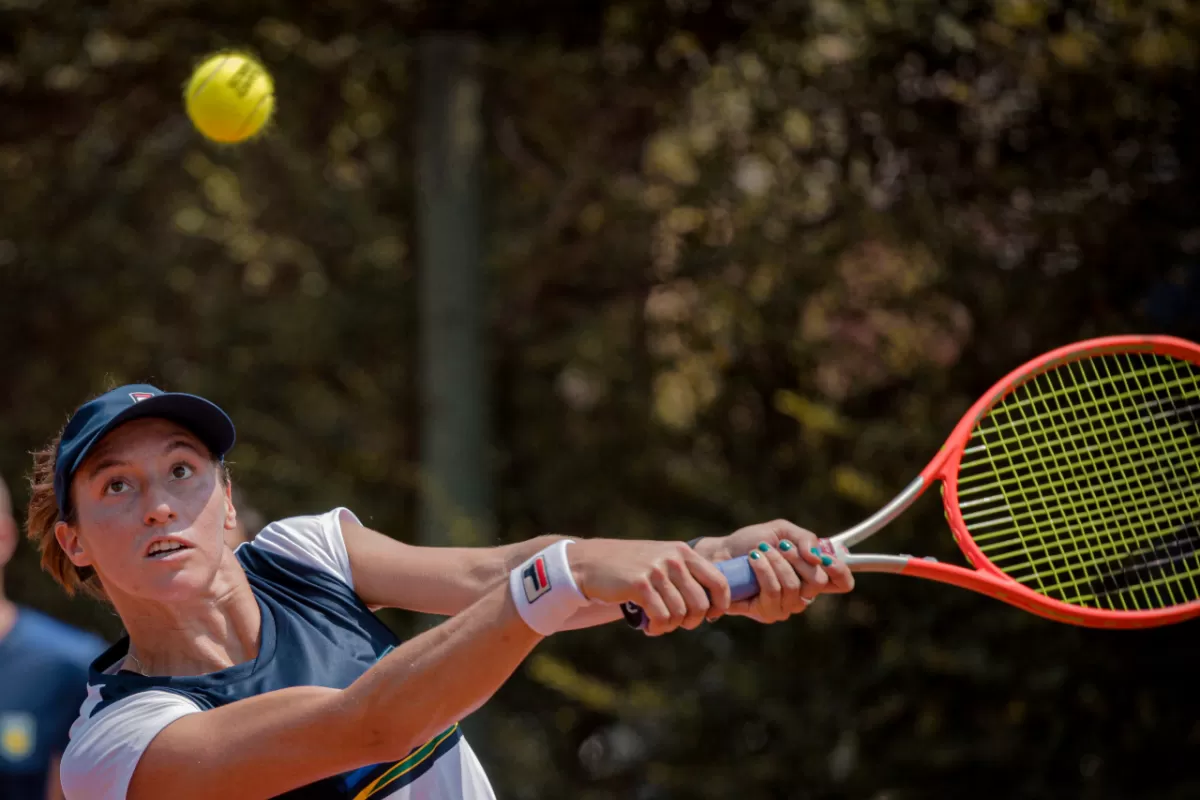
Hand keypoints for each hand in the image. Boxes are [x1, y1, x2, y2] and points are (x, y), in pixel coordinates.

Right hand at [568, 539, 731, 635]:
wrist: (589, 563)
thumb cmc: (628, 567)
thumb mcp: (660, 559)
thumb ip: (684, 573)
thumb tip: (712, 602)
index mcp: (683, 552)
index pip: (719, 581)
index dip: (720, 604)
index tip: (710, 616)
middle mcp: (673, 559)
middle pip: (700, 604)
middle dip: (692, 621)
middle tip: (678, 624)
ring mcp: (656, 571)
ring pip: (681, 614)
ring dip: (671, 626)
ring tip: (659, 625)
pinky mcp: (640, 585)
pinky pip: (662, 617)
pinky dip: (658, 628)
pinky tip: (650, 627)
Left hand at [695, 520, 853, 623]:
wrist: (721, 553)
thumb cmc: (752, 543)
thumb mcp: (782, 532)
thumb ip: (805, 539)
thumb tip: (817, 557)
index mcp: (812, 574)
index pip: (841, 583)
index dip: (841, 572)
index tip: (827, 559)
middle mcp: (803, 595)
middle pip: (818, 582)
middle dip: (798, 559)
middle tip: (781, 546)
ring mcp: (786, 606)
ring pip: (795, 587)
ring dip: (777, 562)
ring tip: (760, 551)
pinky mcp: (766, 613)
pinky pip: (774, 592)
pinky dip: (764, 570)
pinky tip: (753, 559)